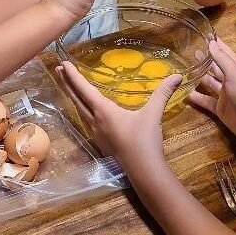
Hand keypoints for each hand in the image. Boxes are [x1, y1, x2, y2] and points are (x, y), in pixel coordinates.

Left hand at [57, 61, 182, 169]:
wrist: (143, 171)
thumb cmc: (145, 140)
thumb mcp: (153, 114)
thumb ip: (163, 93)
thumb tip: (177, 76)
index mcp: (104, 111)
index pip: (84, 89)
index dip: (73, 76)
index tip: (63, 64)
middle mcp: (95, 121)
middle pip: (76, 99)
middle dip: (67, 83)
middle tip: (58, 69)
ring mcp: (96, 133)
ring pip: (79, 110)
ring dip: (72, 96)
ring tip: (68, 86)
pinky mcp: (100, 142)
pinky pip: (86, 121)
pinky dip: (81, 109)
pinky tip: (85, 110)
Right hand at [189, 38, 235, 144]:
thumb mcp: (233, 73)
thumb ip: (222, 58)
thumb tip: (211, 42)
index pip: (226, 53)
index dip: (217, 45)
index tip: (206, 35)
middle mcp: (230, 80)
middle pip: (216, 67)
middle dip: (206, 59)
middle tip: (192, 52)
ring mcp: (225, 95)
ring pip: (210, 83)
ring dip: (200, 77)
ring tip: (186, 69)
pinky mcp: (219, 108)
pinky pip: (206, 101)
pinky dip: (197, 97)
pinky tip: (186, 93)